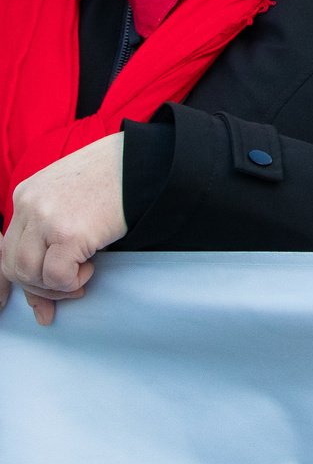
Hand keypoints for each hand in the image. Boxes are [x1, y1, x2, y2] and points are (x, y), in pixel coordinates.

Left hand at [2, 134, 128, 325]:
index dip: (16, 278)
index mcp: (26, 194)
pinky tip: (91, 268)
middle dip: (38, 286)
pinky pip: (57, 276)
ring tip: (84, 274)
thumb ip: (51, 226)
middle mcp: (30, 205)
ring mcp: (47, 219)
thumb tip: (46, 270)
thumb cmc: (116, 177)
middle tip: (68, 288)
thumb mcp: (72, 197)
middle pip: (13, 264)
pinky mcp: (70, 233)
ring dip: (56, 286)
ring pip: (29, 274)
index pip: (6, 247)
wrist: (146, 162)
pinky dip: (71, 282)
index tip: (20, 301)